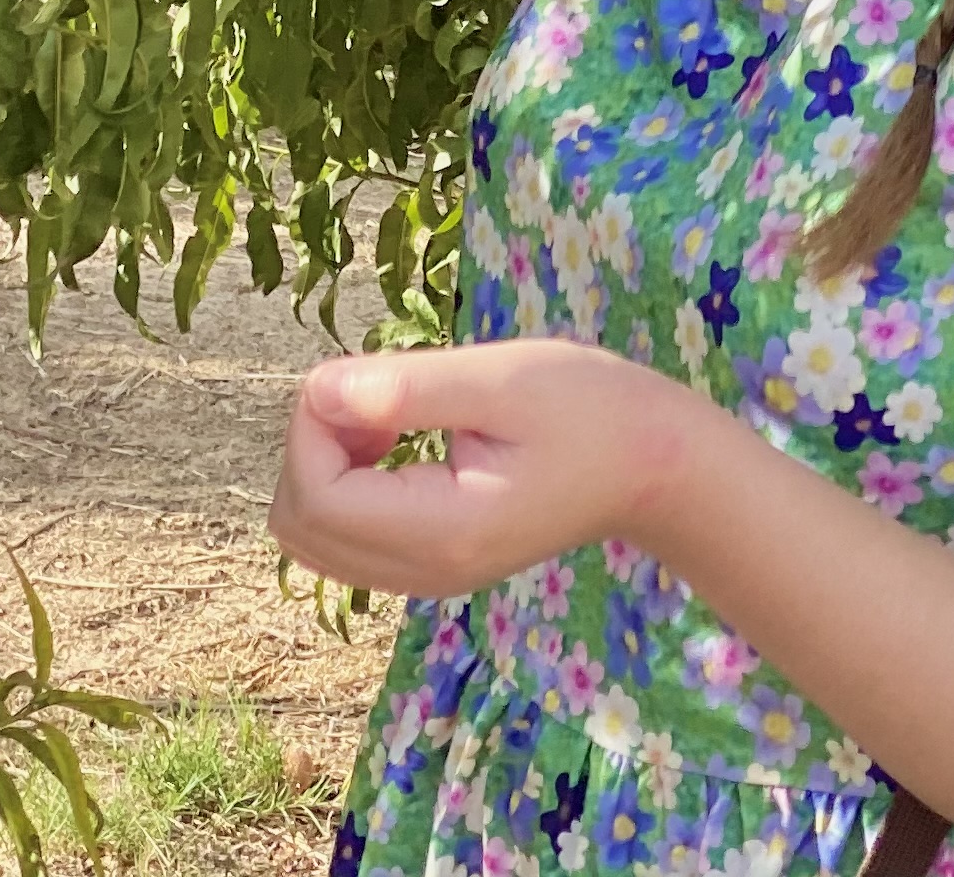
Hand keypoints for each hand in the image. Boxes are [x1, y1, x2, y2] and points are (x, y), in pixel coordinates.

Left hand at [268, 338, 713, 597]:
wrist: (652, 465)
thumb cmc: (588, 407)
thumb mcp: (501, 380)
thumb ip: (406, 389)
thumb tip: (317, 392)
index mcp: (440, 532)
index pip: (317, 496)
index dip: (314, 425)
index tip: (364, 375)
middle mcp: (422, 573)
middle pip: (300, 526)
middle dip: (312, 446)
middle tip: (376, 392)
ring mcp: (424, 578)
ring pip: (314, 537)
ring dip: (326, 465)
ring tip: (388, 414)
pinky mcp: (430, 565)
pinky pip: (346, 537)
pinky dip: (347, 484)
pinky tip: (397, 441)